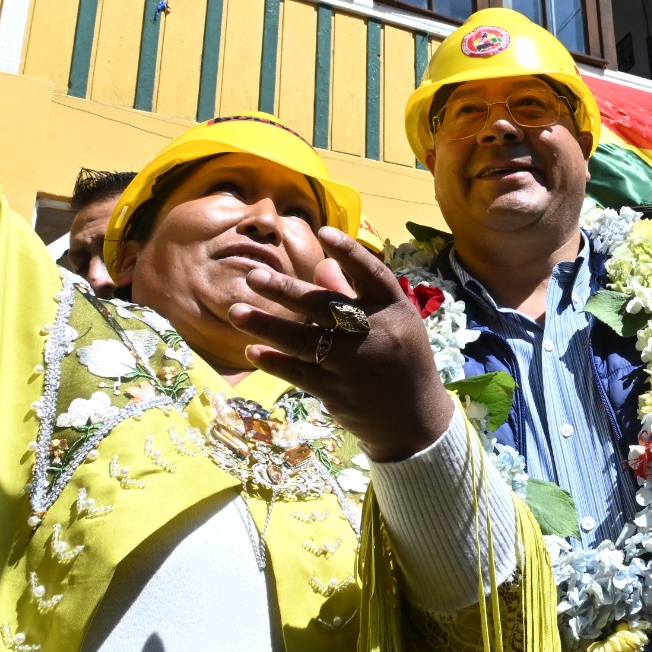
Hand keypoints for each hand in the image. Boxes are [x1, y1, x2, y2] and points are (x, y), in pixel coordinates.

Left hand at [230, 227, 454, 462]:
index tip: (323, 231)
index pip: (373, 274)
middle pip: (327, 307)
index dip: (350, 252)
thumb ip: (355, 294)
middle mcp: (376, 334)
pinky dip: (275, 362)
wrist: (414, 419)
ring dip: (268, 326)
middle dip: (287, 291)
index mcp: (394, 310)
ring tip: (237, 312)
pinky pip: (300, 373)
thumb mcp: (390, 322)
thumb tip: (322, 263)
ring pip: (305, 342)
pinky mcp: (339, 393)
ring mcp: (356, 365)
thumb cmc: (401, 360)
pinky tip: (252, 351)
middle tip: (254, 276)